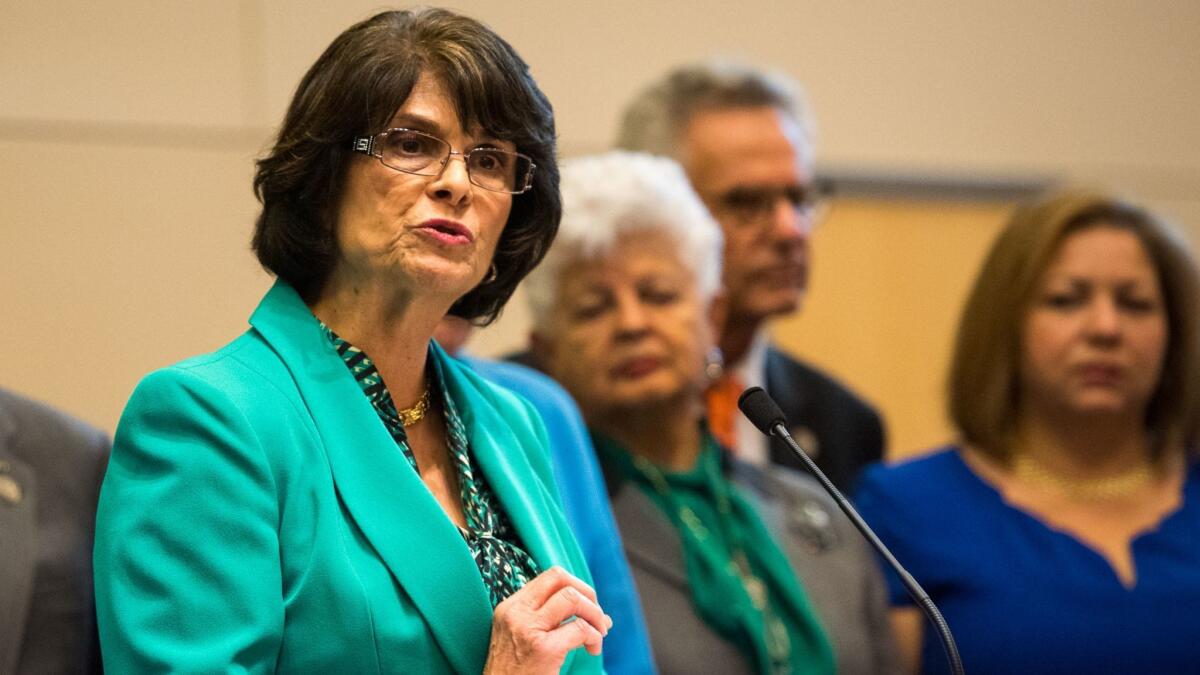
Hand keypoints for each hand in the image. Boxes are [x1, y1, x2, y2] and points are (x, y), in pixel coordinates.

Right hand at [483, 566, 611, 674]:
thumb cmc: (516, 673)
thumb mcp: (526, 639)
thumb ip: (558, 623)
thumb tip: (603, 618)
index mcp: (510, 608)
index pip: (550, 577)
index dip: (576, 587)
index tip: (585, 608)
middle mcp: (516, 612)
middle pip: (559, 577)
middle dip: (587, 593)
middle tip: (596, 617)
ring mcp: (528, 629)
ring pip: (572, 598)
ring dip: (594, 614)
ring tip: (598, 633)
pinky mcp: (543, 648)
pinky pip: (580, 629)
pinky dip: (594, 636)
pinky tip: (592, 649)